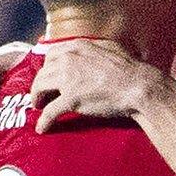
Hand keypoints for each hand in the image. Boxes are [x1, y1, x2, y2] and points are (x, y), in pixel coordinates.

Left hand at [31, 39, 163, 132]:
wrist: (138, 86)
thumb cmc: (130, 69)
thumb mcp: (110, 48)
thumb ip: (95, 48)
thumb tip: (92, 50)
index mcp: (78, 47)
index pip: (51, 55)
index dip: (48, 67)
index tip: (49, 77)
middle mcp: (69, 59)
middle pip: (43, 72)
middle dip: (40, 84)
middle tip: (42, 94)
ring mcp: (68, 78)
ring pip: (40, 87)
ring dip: (37, 98)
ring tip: (40, 107)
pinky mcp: (71, 99)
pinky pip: (49, 112)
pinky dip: (43, 121)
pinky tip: (42, 128)